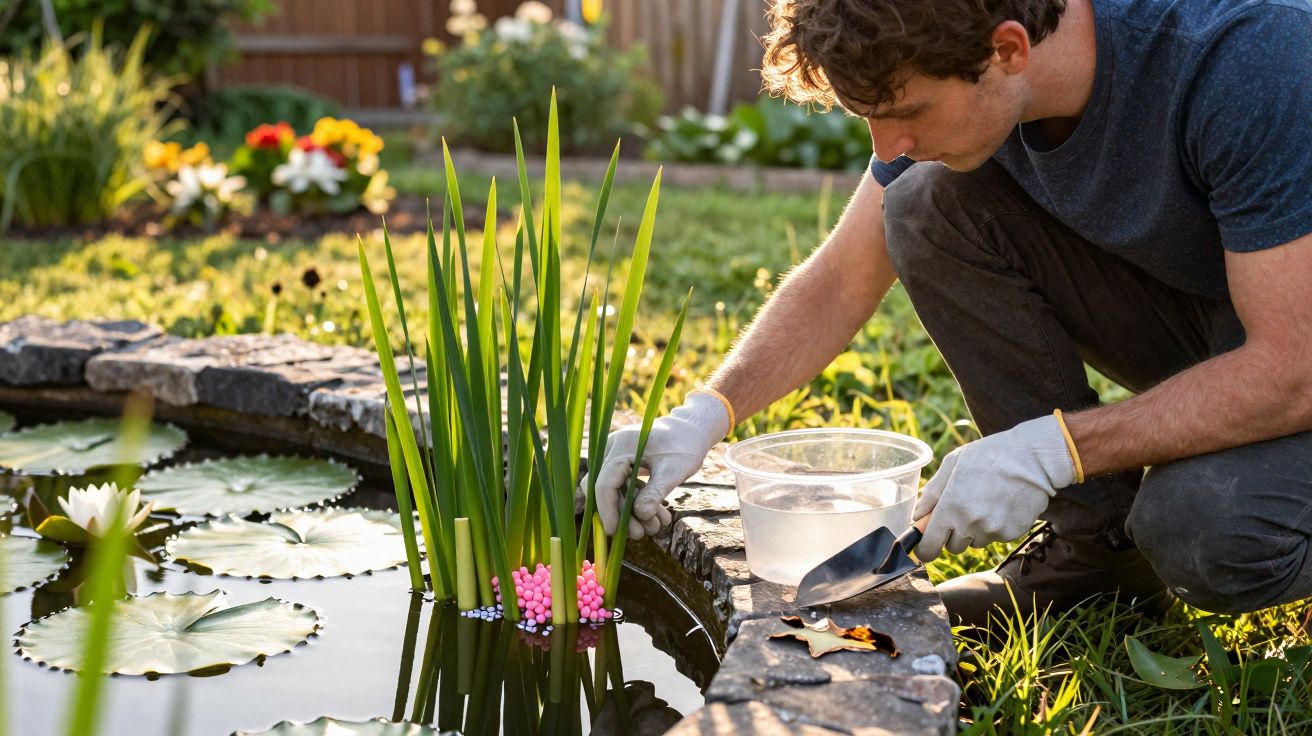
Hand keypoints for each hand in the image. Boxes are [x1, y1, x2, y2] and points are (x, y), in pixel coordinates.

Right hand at [580, 392, 729, 539]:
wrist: (690, 432)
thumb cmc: (684, 446)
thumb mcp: (674, 470)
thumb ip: (656, 491)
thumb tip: (641, 515)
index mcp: (621, 446)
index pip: (604, 482)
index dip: (607, 509)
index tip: (614, 532)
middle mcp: (612, 450)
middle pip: (603, 489)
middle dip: (620, 514)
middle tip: (640, 534)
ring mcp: (615, 456)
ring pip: (612, 492)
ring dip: (631, 512)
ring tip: (655, 526)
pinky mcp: (622, 464)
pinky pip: (621, 488)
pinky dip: (636, 503)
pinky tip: (657, 516)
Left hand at [913, 414, 1076, 561]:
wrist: (1033, 459)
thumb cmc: (989, 456)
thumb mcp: (953, 464)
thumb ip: (931, 493)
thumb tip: (917, 516)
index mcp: (951, 507)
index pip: (930, 545)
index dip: (925, 549)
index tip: (925, 547)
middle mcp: (970, 524)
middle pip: (953, 547)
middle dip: (952, 534)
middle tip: (961, 510)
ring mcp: (992, 531)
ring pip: (975, 542)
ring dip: (974, 530)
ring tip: (985, 502)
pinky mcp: (1012, 534)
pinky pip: (995, 537)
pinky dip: (995, 526)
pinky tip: (1002, 504)